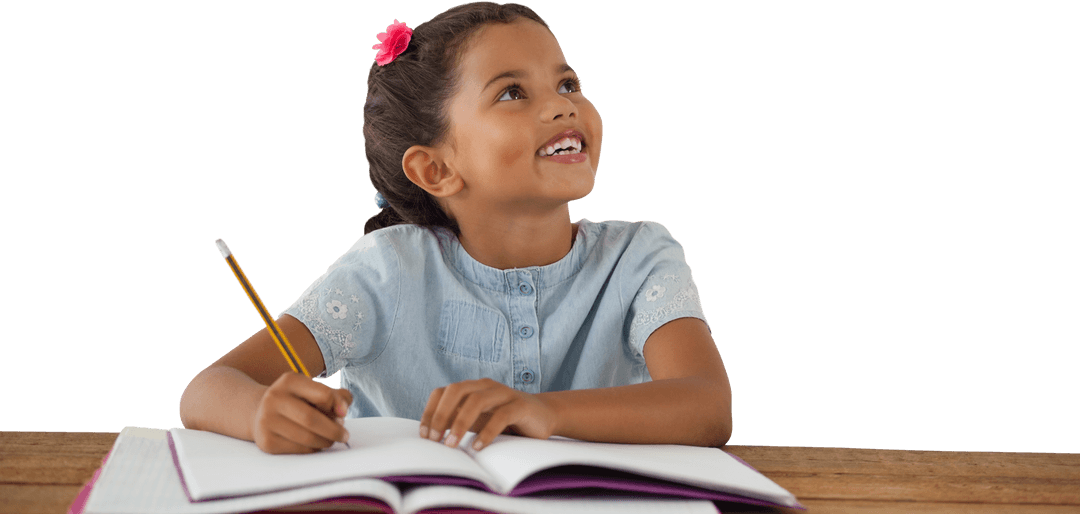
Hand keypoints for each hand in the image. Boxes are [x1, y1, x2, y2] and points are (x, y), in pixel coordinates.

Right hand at [251, 372, 352, 453]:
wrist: (260, 412)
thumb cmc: (297, 401)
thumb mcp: (313, 390)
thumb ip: (335, 396)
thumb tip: (343, 410)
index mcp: (289, 381)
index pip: (322, 394)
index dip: (337, 405)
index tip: (344, 413)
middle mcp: (274, 398)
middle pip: (312, 419)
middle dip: (334, 430)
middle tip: (344, 435)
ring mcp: (267, 420)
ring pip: (307, 438)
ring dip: (325, 441)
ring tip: (331, 439)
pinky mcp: (266, 441)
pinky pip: (299, 450)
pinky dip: (313, 449)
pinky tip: (315, 443)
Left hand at [419, 378, 558, 450]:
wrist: (543, 415)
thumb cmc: (504, 420)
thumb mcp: (477, 420)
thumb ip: (456, 421)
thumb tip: (428, 436)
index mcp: (471, 387)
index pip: (442, 391)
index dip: (430, 411)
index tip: (424, 435)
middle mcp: (485, 386)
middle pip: (456, 390)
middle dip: (441, 415)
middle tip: (434, 439)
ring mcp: (504, 393)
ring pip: (476, 400)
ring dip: (460, 423)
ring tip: (452, 444)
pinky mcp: (520, 405)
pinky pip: (501, 415)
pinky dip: (486, 432)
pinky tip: (478, 446)